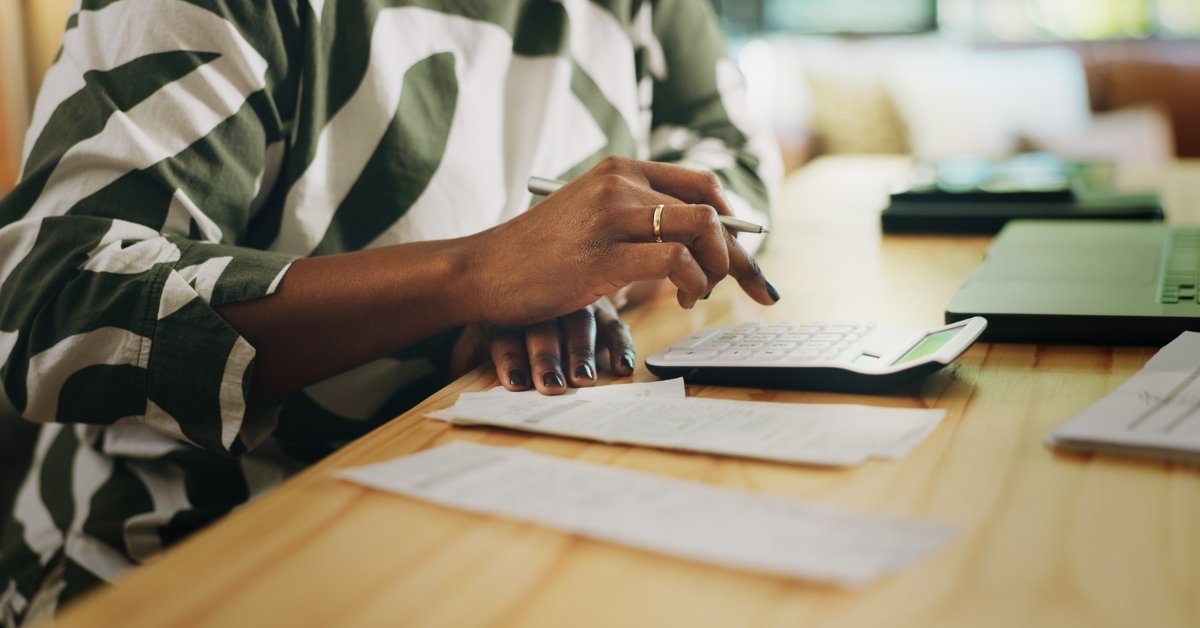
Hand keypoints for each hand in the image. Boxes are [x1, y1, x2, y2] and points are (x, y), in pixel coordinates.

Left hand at [454, 296, 636, 394]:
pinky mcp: (602, 305)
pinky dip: (619, 345)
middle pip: (543, 326)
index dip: (509, 357)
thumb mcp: (481, 328)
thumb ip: (468, 353)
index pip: (506, 330)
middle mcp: (542, 297)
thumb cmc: (501, 317)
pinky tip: (621, 368)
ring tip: (582, 380)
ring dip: (581, 352)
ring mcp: (575, 298)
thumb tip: (458, 370)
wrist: (519, 274)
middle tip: (552, 385)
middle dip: (546, 358)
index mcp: (504, 305)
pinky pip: (613, 324)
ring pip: (579, 321)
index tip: (515, 382)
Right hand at [466, 156, 778, 326]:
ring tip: (700, 295)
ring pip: (702, 229)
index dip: (733, 220)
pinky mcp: (604, 255)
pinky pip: (676, 260)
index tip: (741, 256)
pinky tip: (682, 299)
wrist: (480, 271)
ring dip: (720, 268)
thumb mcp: (588, 220)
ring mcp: (611, 216)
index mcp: (619, 170)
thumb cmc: (534, 255)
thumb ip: (634, 219)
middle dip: (742, 254)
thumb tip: (693, 245)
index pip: (701, 183)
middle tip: (756, 290)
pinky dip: (694, 282)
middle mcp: (619, 183)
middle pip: (711, 208)